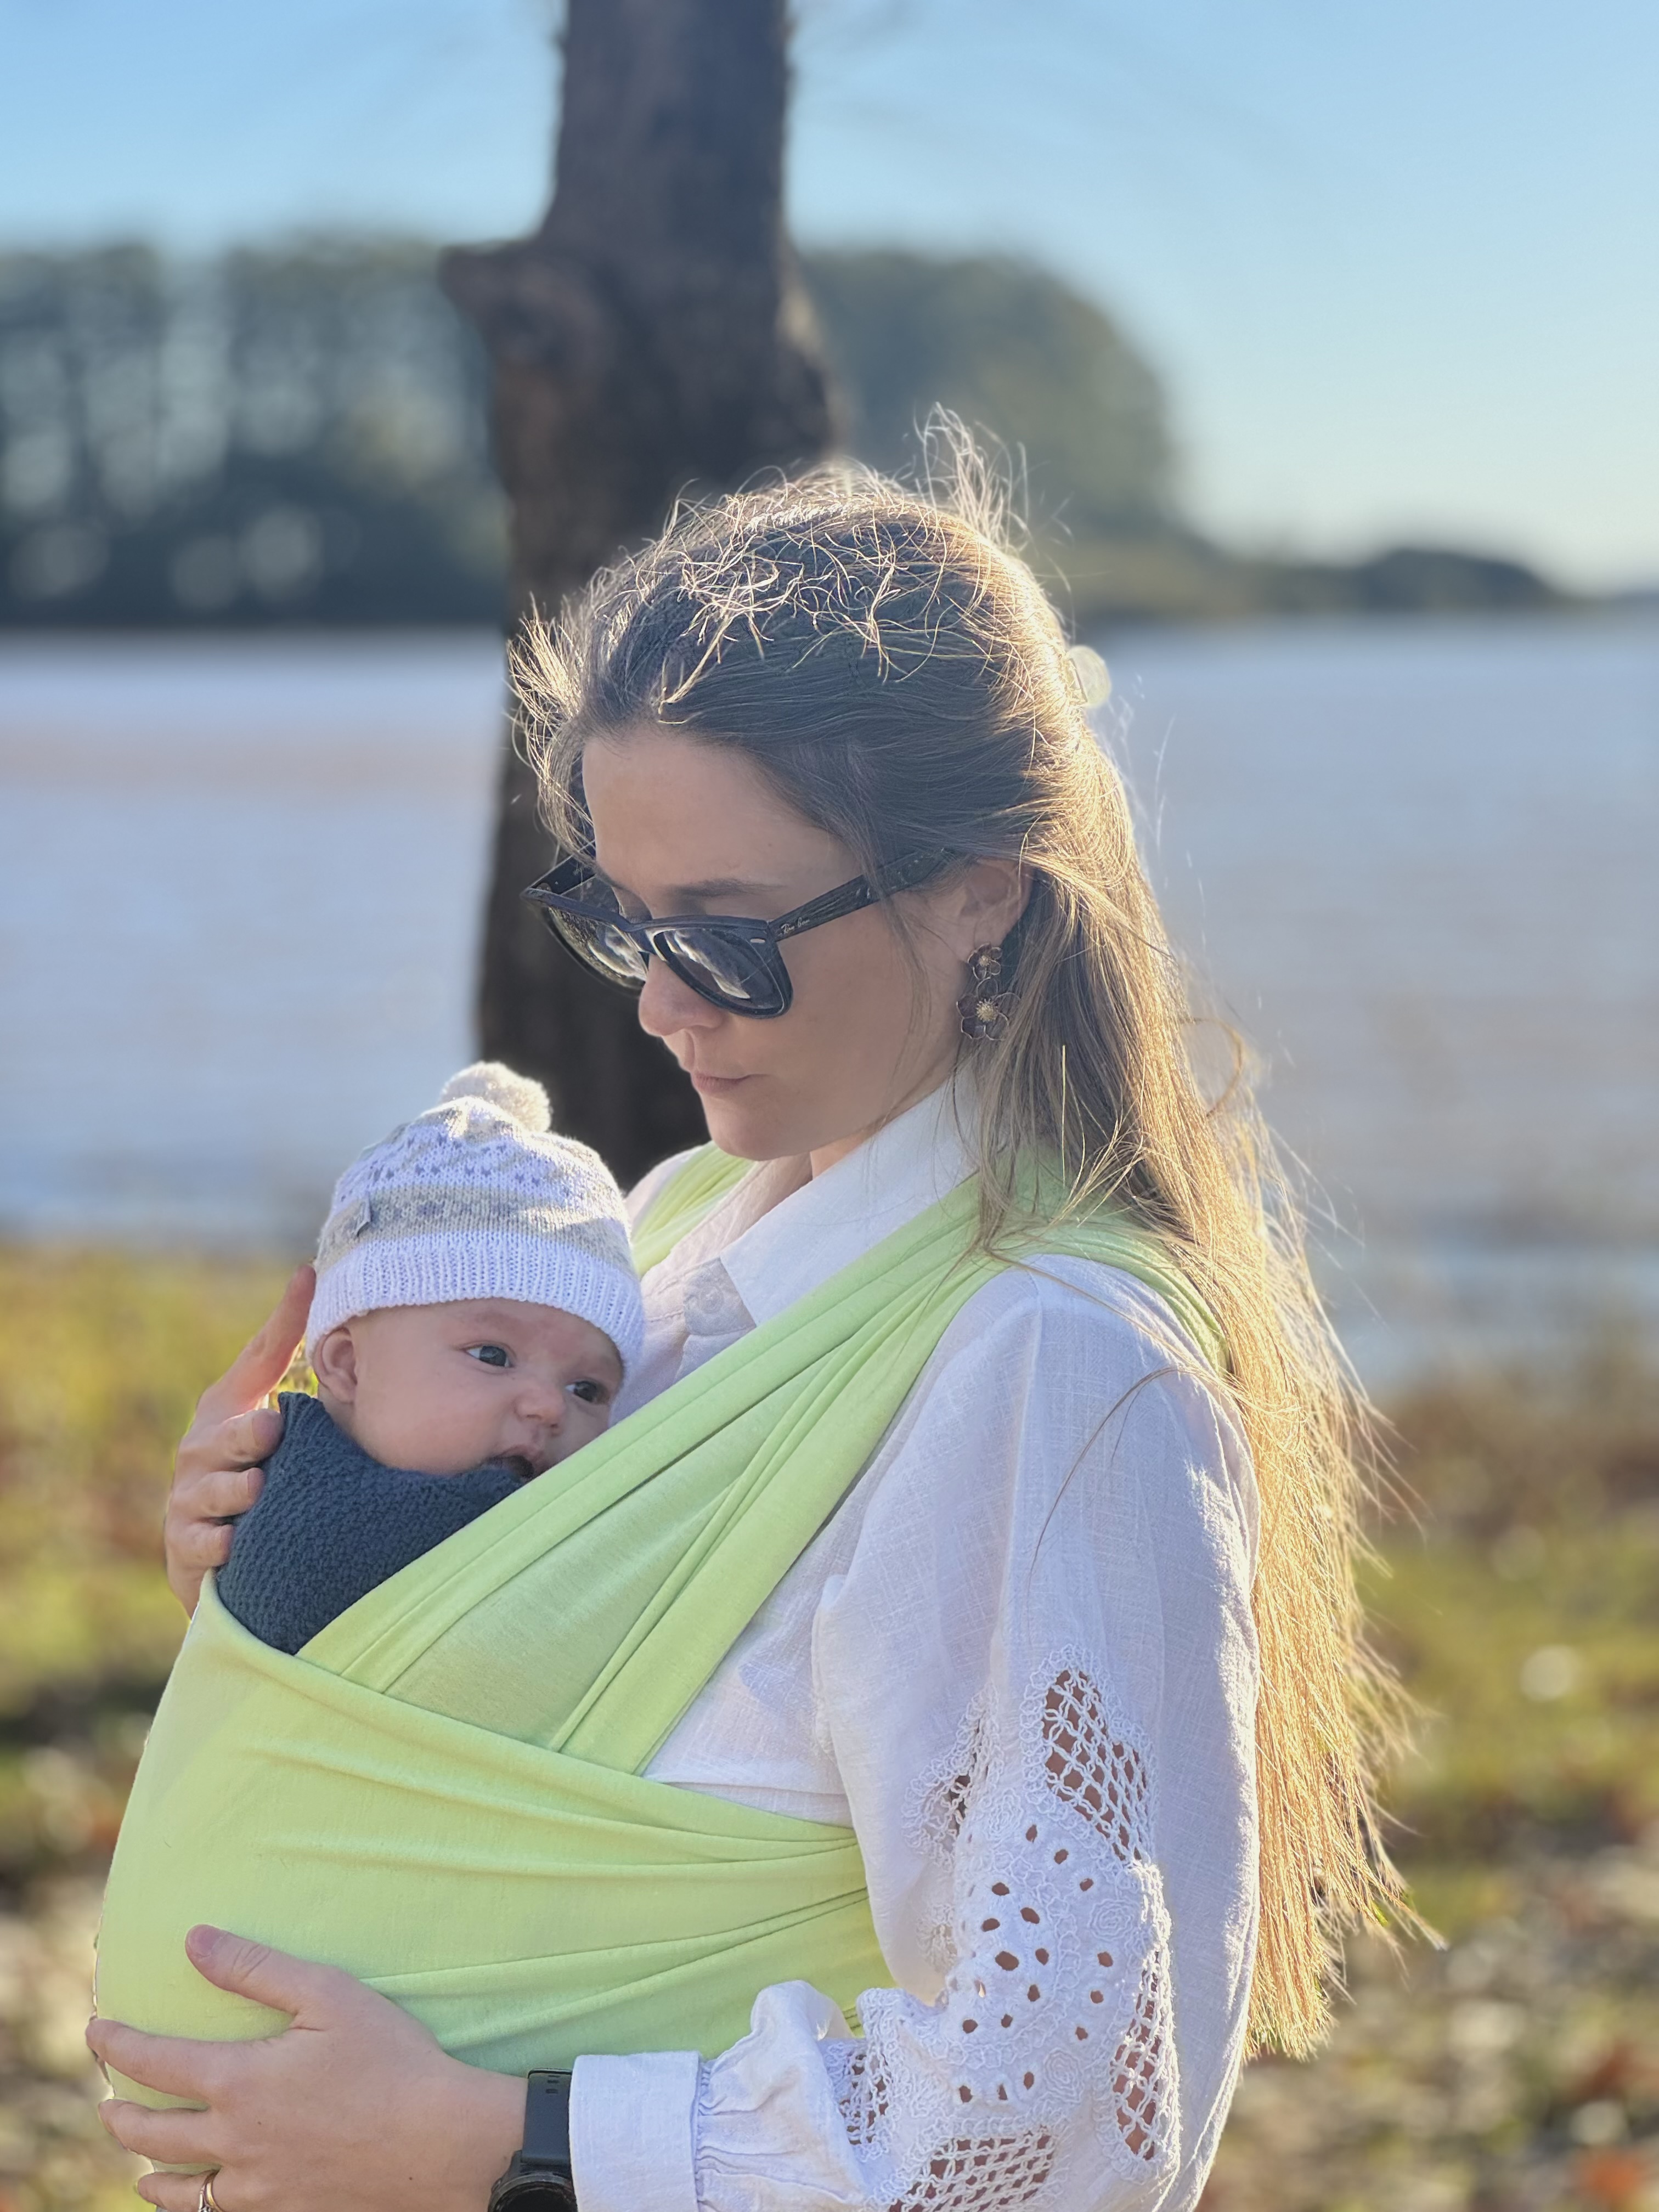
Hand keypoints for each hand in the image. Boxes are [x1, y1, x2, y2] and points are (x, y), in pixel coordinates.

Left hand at [89, 1926, 522, 2211]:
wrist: (439, 2143)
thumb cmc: (390, 2058)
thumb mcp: (327, 1994)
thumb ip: (256, 1968)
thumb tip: (194, 1941)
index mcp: (240, 2083)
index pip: (155, 2063)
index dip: (117, 2045)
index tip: (96, 2029)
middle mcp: (235, 2141)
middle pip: (152, 2135)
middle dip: (120, 2116)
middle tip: (106, 2102)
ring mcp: (258, 2185)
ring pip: (178, 2190)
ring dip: (149, 2171)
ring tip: (139, 2162)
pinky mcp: (284, 2211)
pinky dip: (191, 2208)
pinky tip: (196, 2199)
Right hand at [164, 1267, 314, 1612]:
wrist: (216, 1552)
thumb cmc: (250, 1466)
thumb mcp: (270, 1416)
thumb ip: (285, 1357)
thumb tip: (312, 1276)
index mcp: (226, 1409)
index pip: (258, 1360)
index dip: (285, 1322)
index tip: (310, 1281)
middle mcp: (201, 1451)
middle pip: (224, 1437)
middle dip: (246, 1433)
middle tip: (270, 1428)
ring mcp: (189, 1499)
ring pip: (214, 1492)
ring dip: (237, 1490)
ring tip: (257, 1485)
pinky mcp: (185, 1547)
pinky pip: (201, 1543)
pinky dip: (218, 1542)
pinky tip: (233, 1542)